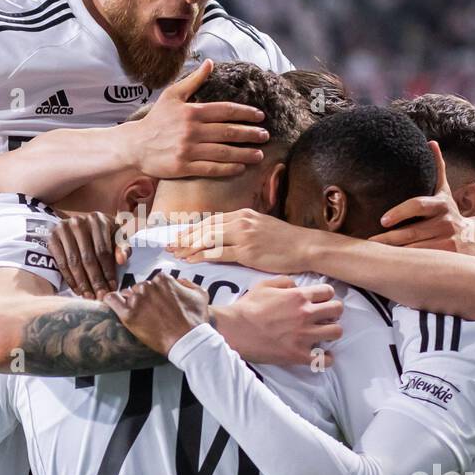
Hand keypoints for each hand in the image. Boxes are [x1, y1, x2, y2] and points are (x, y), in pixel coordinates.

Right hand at [47, 211, 126, 298]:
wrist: (79, 226)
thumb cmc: (103, 234)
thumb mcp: (116, 237)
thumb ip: (123, 247)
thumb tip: (122, 260)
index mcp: (98, 220)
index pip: (103, 251)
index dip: (108, 271)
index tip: (112, 288)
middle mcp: (79, 222)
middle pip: (88, 258)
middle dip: (96, 280)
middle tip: (100, 296)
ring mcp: (63, 228)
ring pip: (74, 262)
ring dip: (82, 282)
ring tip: (89, 296)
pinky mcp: (52, 237)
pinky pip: (61, 263)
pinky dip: (69, 279)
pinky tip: (77, 290)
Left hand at [106, 274, 209, 355]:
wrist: (188, 341)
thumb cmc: (195, 321)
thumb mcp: (200, 294)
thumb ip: (187, 282)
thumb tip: (179, 280)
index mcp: (163, 279)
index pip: (154, 282)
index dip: (157, 293)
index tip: (159, 303)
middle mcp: (148, 286)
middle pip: (140, 288)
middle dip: (145, 299)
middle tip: (152, 313)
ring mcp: (137, 300)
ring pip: (128, 295)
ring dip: (132, 303)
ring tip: (141, 316)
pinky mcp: (128, 315)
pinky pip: (111, 300)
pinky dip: (111, 301)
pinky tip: (115, 305)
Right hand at [121, 59, 268, 177]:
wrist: (134, 146)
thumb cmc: (155, 120)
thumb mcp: (172, 95)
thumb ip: (193, 80)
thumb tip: (211, 63)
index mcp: (192, 112)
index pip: (225, 111)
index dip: (245, 113)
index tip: (260, 116)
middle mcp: (192, 130)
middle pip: (228, 131)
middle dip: (250, 134)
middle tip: (266, 136)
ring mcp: (188, 150)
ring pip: (223, 152)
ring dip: (244, 153)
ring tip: (259, 155)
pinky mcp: (184, 167)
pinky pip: (211, 168)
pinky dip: (227, 168)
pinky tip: (240, 167)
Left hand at [166, 208, 308, 272]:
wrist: (304, 246)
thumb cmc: (285, 241)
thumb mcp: (261, 226)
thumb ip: (243, 229)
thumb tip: (226, 237)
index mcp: (243, 214)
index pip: (211, 220)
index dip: (192, 229)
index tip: (179, 236)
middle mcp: (241, 221)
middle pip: (205, 227)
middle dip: (185, 237)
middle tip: (170, 245)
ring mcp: (243, 235)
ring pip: (208, 238)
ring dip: (189, 247)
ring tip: (176, 254)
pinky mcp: (247, 251)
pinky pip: (218, 253)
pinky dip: (202, 256)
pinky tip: (191, 260)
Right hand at [213, 277, 342, 365]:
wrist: (233, 330)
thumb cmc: (247, 308)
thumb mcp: (264, 285)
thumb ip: (285, 282)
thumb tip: (297, 286)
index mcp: (298, 296)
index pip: (328, 292)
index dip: (326, 296)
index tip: (321, 301)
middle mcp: (306, 314)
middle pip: (337, 310)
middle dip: (333, 311)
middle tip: (325, 316)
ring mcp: (303, 336)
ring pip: (336, 332)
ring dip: (331, 332)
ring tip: (323, 334)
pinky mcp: (298, 354)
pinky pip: (324, 359)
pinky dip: (326, 358)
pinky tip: (320, 355)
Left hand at [371, 141, 474, 253]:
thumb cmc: (451, 214)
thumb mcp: (445, 192)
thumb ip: (438, 169)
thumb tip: (431, 143)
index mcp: (441, 204)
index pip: (418, 205)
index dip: (400, 212)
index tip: (383, 219)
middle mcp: (446, 222)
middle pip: (412, 231)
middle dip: (389, 238)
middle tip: (368, 242)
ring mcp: (448, 241)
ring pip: (416, 249)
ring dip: (395, 253)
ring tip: (374, 256)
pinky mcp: (449, 257)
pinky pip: (424, 261)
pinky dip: (409, 264)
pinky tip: (393, 267)